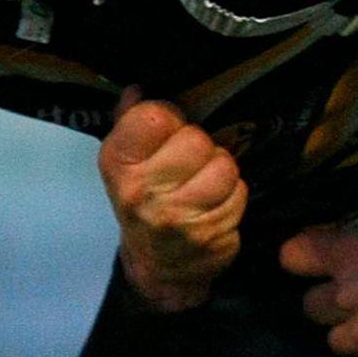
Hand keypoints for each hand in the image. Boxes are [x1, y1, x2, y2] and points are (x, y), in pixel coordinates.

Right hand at [98, 87, 246, 311]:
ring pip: (224, 165)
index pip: (156, 116)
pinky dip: (232, 196)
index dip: (170, 118)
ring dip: (220, 171)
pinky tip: (215, 204)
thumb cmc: (143, 202)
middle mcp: (142, 192)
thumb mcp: (125, 163)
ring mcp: (177, 217)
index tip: (167, 132)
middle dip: (199, 147)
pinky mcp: (210, 236)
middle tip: (189, 163)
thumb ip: (131, 122)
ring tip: (204, 183)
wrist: (157, 267)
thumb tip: (137, 89)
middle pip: (196, 140)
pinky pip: (239, 193)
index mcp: (118, 164)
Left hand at [280, 208, 357, 356]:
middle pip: (310, 306)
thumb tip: (336, 241)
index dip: (302, 259)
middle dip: (329, 300)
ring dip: (352, 330)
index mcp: (347, 253)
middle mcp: (349, 295)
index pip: (290, 258)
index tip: (313, 262)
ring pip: (335, 340)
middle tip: (355, 295)